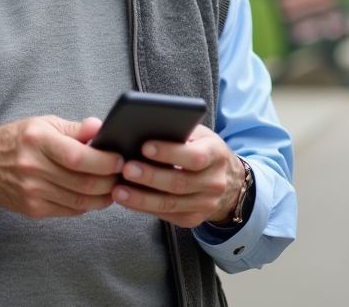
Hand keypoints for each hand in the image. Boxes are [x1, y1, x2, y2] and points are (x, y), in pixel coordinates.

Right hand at [0, 116, 123, 218]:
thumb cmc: (14, 140)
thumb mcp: (42, 124)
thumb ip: (75, 129)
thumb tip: (103, 129)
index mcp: (37, 140)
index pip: (77, 157)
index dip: (104, 161)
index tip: (119, 158)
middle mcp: (33, 167)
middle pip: (83, 182)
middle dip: (110, 180)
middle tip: (123, 174)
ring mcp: (32, 192)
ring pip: (80, 201)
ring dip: (103, 196)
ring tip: (113, 186)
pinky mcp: (33, 209)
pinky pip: (69, 211)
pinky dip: (87, 205)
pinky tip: (93, 195)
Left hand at [112, 125, 244, 227]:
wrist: (229, 182)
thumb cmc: (203, 150)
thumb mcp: (199, 135)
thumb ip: (179, 132)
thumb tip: (144, 128)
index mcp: (216, 155)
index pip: (194, 156)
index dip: (169, 152)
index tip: (145, 146)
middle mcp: (214, 182)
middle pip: (179, 183)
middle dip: (150, 177)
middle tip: (126, 168)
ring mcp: (205, 204)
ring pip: (170, 203)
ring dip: (142, 198)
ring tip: (119, 190)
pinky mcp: (193, 219)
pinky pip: (165, 214)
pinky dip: (144, 207)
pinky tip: (127, 200)